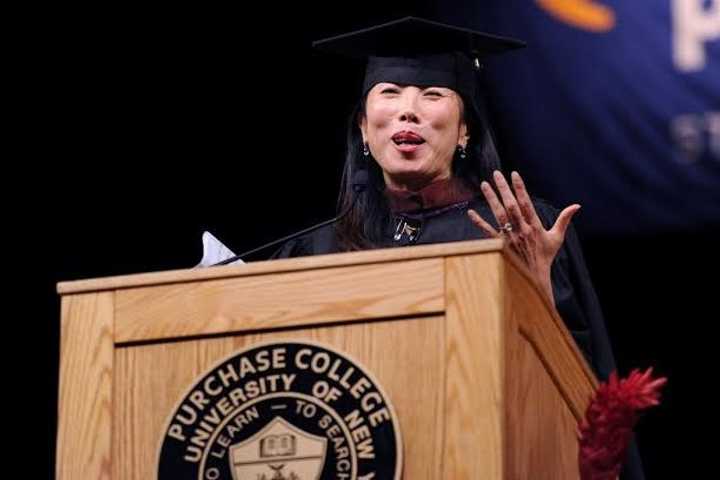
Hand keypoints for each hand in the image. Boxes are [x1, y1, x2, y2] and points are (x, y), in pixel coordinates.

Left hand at [467, 170, 579, 302]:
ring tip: (484, 184)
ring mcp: (509, 237)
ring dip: (491, 199)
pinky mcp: (499, 245)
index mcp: (534, 226)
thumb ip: (564, 220)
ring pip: (498, 215)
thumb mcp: (557, 237)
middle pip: (511, 206)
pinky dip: (479, 222)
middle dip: (503, 189)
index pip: (526, 203)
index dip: (520, 188)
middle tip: (496, 173)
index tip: (514, 174)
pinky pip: (487, 232)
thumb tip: (577, 206)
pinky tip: (470, 212)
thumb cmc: (545, 256)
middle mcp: (521, 230)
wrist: (534, 277)